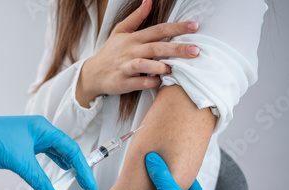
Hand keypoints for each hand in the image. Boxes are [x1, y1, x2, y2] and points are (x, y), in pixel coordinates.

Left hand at [0, 114, 97, 189]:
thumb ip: (38, 179)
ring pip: (56, 152)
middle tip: (87, 184)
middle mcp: (40, 131)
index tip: (89, 183)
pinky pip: (44, 155)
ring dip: (67, 164)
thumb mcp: (19, 161)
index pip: (70, 149)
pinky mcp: (22, 146)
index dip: (83, 167)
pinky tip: (59, 170)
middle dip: (78, 166)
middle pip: (66, 149)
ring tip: (77, 178)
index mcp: (43, 129)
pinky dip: (54, 163)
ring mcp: (31, 138)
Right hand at [76, 0, 200, 106]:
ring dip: (160, 66)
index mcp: (133, 38)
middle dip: (177, 48)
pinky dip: (150, 82)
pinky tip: (159, 82)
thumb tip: (149, 0)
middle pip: (156, 47)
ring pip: (144, 64)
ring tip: (173, 68)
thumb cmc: (110, 52)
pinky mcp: (122, 82)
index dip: (177, 27)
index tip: (195, 26)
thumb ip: (136, 16)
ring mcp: (126, 67)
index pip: (158, 30)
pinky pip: (138, 83)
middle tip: (195, 50)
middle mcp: (131, 51)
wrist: (92, 74)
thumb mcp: (120, 31)